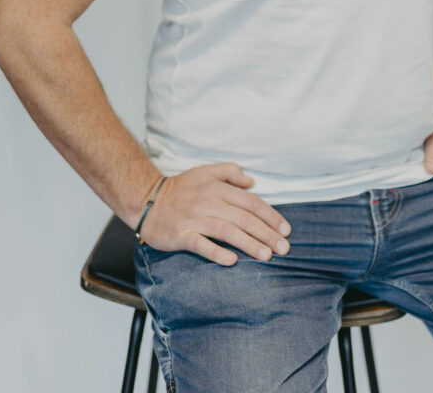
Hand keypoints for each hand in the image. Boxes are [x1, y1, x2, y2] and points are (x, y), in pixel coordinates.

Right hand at [138, 162, 291, 265]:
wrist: (146, 199)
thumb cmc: (180, 188)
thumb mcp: (206, 171)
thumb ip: (230, 172)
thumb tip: (251, 182)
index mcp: (218, 188)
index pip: (251, 203)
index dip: (270, 216)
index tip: (285, 230)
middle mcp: (209, 202)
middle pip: (244, 218)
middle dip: (266, 234)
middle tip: (284, 249)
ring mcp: (195, 218)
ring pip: (227, 231)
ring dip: (248, 244)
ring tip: (266, 256)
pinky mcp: (181, 234)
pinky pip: (200, 244)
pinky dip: (216, 252)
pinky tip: (231, 261)